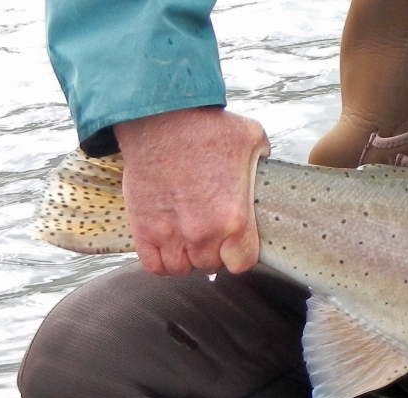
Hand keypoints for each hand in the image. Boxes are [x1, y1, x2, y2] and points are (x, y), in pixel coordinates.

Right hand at [115, 107, 268, 276]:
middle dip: (213, 252)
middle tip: (211, 233)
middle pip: (211, 265)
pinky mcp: (143, 228)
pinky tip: (167, 245)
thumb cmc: (207, 128)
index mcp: (234, 219)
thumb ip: (262, 163)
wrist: (158, 119)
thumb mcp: (252, 140)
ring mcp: (169, 233)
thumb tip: (265, 169)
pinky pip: (153, 265)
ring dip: (186, 257)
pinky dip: (160, 261)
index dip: (240, 254)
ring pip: (181, 268)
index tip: (237, 243)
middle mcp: (202, 233)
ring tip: (189, 240)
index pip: (242, 263)